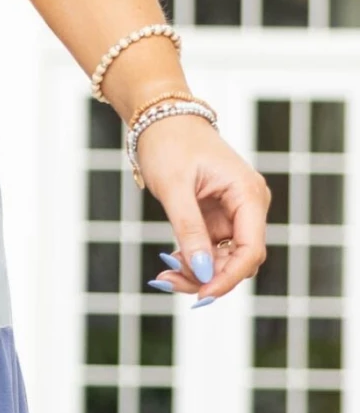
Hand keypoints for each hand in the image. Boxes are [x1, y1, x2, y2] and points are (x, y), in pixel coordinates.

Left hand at [137, 114, 269, 303]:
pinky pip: (211, 249)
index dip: (228, 277)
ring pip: (224, 259)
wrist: (161, 118)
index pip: (251, 250)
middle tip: (169, 282)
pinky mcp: (219, 217)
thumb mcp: (175, 188)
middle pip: (238, 260)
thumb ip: (189, 229)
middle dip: (207, 277)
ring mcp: (235, 213)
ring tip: (164, 275)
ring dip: (197, 272)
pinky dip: (193, 260)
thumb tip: (201, 270)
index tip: (201, 294)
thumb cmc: (169, 142)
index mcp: (248, 194)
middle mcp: (249, 206)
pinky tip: (169, 265)